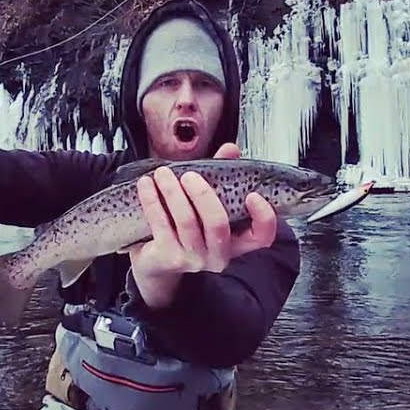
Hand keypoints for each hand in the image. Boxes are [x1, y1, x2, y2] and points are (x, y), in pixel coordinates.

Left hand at [128, 143, 278, 308]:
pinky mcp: (168, 258)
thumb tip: (230, 149)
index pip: (261, 237)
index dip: (263, 218)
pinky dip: (152, 200)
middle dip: (203, 195)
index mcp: (235, 241)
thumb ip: (220, 175)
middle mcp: (218, 255)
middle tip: (189, 175)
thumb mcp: (204, 202)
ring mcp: (193, 259)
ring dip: (173, 192)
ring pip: (187, 222)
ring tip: (163, 173)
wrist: (155, 260)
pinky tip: (146, 184)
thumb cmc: (185, 225)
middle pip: (218, 224)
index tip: (253, 195)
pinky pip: (161, 224)